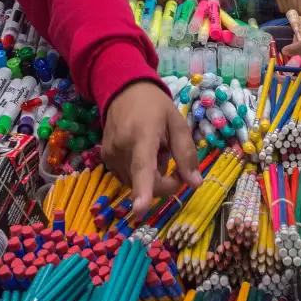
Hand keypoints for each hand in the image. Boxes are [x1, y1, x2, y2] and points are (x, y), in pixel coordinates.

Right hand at [101, 81, 200, 215]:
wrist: (124, 91)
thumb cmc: (155, 106)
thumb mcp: (178, 123)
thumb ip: (186, 154)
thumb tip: (194, 184)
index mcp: (142, 136)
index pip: (143, 167)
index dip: (143, 190)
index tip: (140, 210)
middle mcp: (122, 149)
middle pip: (147, 183)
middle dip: (167, 182)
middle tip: (177, 164)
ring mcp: (110, 156)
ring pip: (137, 184)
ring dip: (153, 176)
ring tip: (156, 151)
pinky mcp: (105, 160)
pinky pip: (128, 178)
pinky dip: (140, 173)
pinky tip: (144, 154)